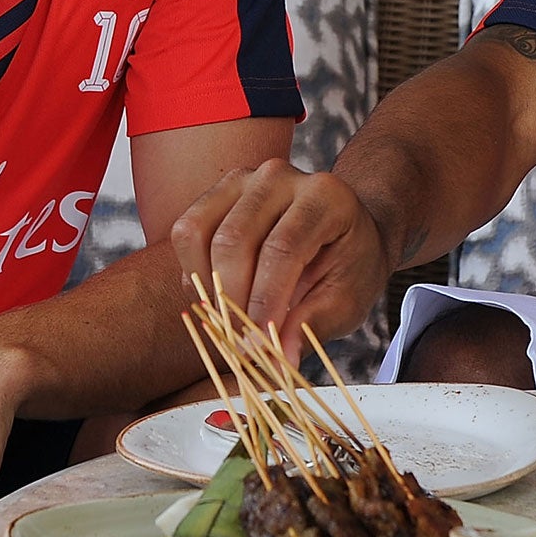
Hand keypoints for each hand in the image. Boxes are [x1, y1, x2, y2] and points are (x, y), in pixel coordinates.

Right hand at [170, 159, 392, 355]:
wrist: (344, 229)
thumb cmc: (349, 265)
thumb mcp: (347, 300)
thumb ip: (313, 325)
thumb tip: (280, 360)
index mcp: (324, 196)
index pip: (282, 248)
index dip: (265, 301)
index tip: (258, 344)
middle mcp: (281, 176)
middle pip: (234, 239)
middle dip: (232, 299)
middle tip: (240, 342)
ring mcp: (244, 178)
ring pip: (199, 233)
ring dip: (207, 287)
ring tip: (229, 319)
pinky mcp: (219, 191)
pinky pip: (186, 232)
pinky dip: (193, 272)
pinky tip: (218, 296)